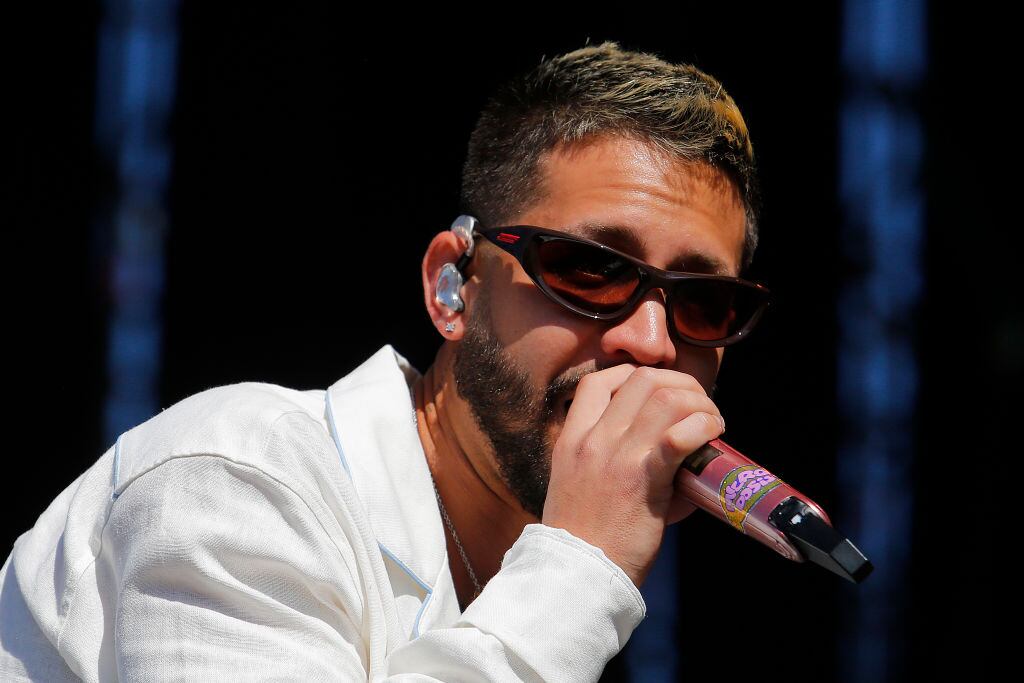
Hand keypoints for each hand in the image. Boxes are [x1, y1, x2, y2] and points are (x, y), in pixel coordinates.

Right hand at [541, 365, 724, 587]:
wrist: (577, 575)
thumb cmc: (586, 540)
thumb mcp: (578, 488)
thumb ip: (612, 464)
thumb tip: (668, 461)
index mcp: (571, 440)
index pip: (597, 382)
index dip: (634, 376)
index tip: (659, 392)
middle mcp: (592, 440)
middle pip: (641, 379)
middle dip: (679, 383)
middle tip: (698, 406)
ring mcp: (616, 456)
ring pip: (665, 396)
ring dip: (699, 402)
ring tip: (712, 422)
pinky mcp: (643, 477)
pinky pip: (679, 434)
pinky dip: (704, 426)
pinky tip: (713, 436)